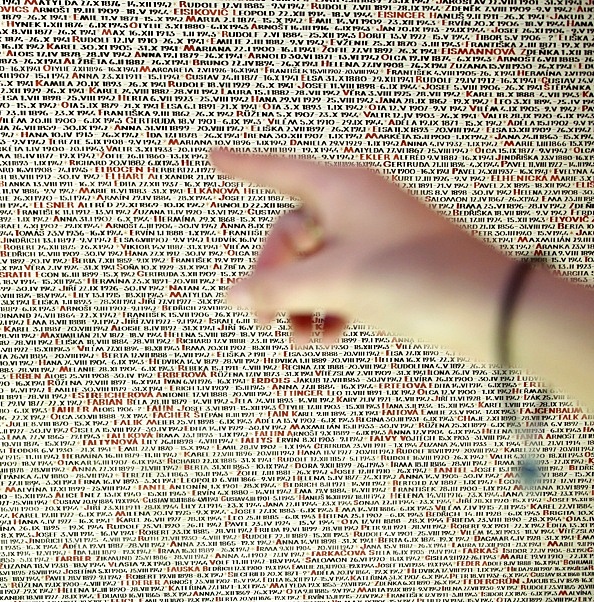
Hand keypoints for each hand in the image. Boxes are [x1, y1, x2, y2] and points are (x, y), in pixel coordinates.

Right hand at [210, 148, 515, 362]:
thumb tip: (232, 294)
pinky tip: (326, 337)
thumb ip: (276, 290)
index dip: (243, 167)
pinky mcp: (389, 269)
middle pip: (291, 237)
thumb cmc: (416, 278)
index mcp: (341, 191)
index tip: (214, 158)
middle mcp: (355, 208)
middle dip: (273, 278)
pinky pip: (341, 283)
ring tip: (298, 336)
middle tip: (262, 317)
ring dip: (299, 301)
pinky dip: (327, 309)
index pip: (278, 172)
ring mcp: (373, 239)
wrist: (491, 310)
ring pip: (315, 266)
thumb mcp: (333, 283)